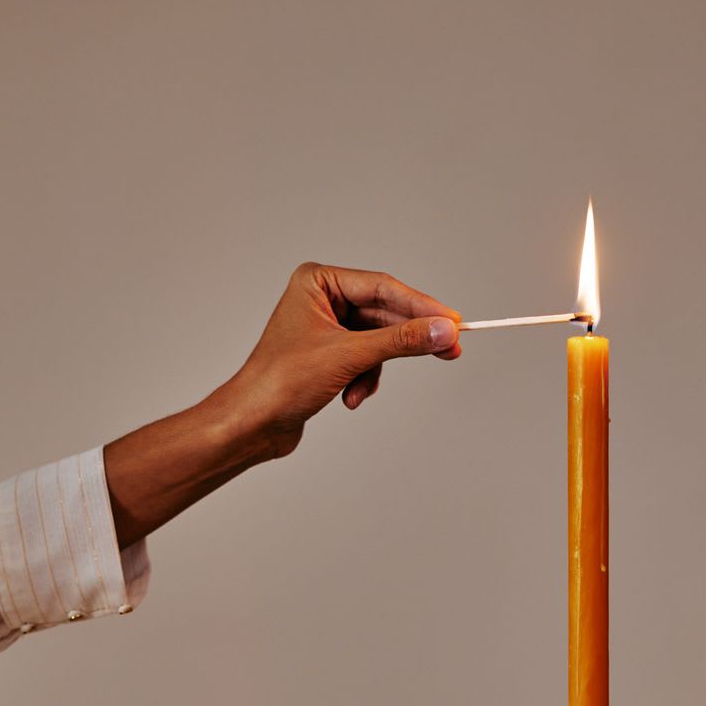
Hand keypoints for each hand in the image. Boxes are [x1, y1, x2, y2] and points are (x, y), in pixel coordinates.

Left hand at [104, 263, 461, 546]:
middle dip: (407, 341)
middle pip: (384, 314)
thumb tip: (443, 332)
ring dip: (374, 370)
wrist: (252, 423)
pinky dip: (363, 380)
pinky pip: (365, 360)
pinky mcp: (328, 355)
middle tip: (449, 350)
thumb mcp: (350, 356)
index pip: (383, 288)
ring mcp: (325, 328)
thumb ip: (401, 342)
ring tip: (360, 391)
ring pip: (377, 342)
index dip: (422, 306)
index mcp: (318, 282)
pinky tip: (348, 398)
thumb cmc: (281, 382)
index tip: (453, 322)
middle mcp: (321, 298)